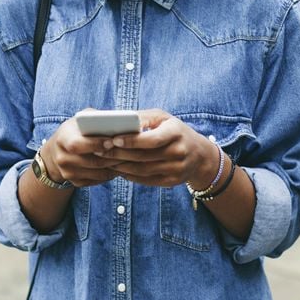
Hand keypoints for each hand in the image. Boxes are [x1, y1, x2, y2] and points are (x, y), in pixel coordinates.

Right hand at [40, 112, 123, 186]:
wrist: (57, 151)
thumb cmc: (75, 130)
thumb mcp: (80, 120)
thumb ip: (94, 118)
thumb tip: (117, 119)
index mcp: (63, 139)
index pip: (77, 144)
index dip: (95, 144)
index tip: (112, 141)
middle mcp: (62, 158)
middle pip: (91, 161)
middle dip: (112, 157)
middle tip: (128, 152)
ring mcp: (68, 173)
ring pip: (97, 173)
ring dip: (114, 167)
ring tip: (128, 159)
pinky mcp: (75, 182)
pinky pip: (97, 181)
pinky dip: (110, 174)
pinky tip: (119, 167)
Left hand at [96, 109, 217, 187]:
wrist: (199, 154)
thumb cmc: (175, 131)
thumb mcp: (164, 118)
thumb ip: (143, 118)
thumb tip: (119, 120)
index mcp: (176, 132)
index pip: (151, 139)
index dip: (131, 141)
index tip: (112, 139)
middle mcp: (178, 152)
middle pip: (143, 156)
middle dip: (119, 153)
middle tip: (100, 149)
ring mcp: (176, 169)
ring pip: (142, 170)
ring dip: (121, 166)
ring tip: (105, 159)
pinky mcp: (172, 182)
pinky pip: (146, 180)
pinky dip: (130, 176)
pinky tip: (118, 169)